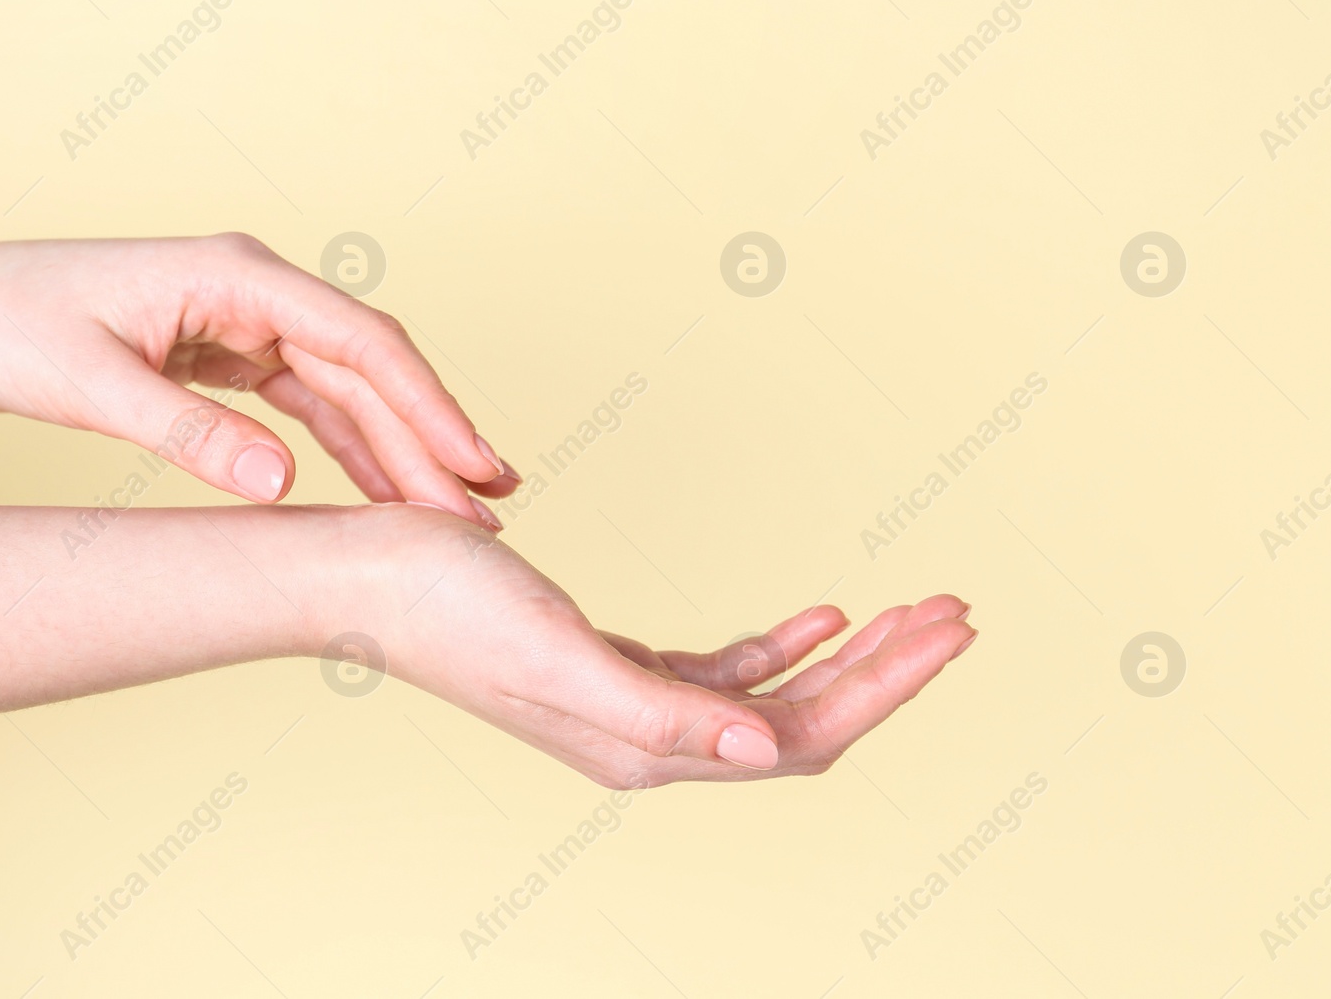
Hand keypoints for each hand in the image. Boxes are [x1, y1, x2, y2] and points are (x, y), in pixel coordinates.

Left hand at [0, 234, 516, 526]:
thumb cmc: (7, 329)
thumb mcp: (91, 386)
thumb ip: (189, 436)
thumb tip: (282, 487)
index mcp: (237, 273)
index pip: (362, 341)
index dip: (429, 406)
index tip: (475, 466)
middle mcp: (257, 289)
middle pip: (370, 370)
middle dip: (432, 440)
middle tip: (490, 510)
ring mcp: (248, 321)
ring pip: (349, 392)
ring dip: (401, 452)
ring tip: (456, 512)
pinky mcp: (231, 354)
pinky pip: (310, 406)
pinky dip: (350, 451)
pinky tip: (382, 495)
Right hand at [330, 504, 977, 786]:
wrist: (370, 576)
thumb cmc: (448, 606)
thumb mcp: (559, 654)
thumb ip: (662, 713)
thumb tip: (761, 754)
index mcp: (648, 747)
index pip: (801, 734)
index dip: (888, 686)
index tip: (951, 628)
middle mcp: (653, 741)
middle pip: (804, 721)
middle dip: (889, 669)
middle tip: (960, 611)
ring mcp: (637, 708)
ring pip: (774, 697)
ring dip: (849, 657)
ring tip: (912, 610)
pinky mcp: (616, 668)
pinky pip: (725, 671)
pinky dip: (783, 645)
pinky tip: (818, 614)